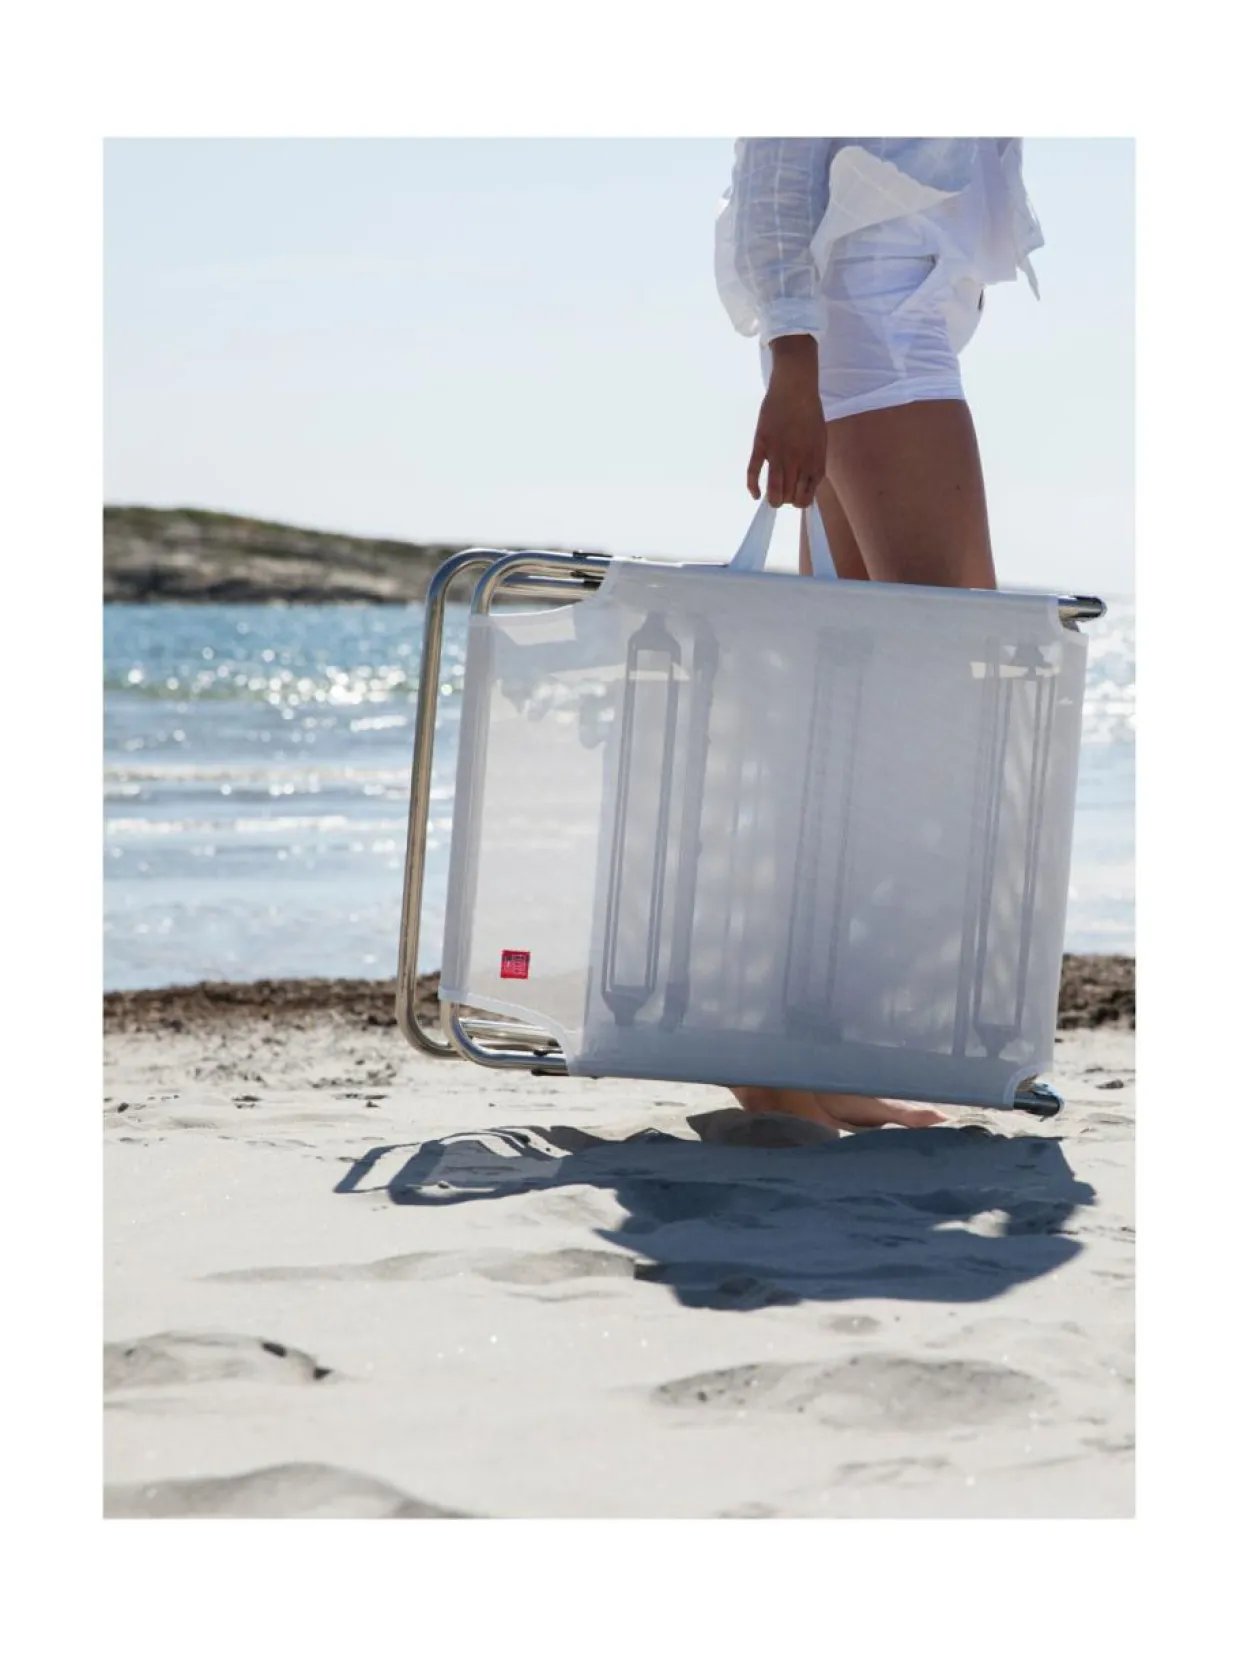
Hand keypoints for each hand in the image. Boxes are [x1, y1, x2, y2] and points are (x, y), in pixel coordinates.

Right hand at [746, 336, 826, 508]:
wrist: (795, 388)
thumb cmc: (809, 413)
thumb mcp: (820, 441)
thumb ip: (813, 464)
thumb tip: (806, 486)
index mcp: (814, 461)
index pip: (805, 498)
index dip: (798, 502)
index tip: (795, 496)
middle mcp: (797, 461)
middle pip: (788, 497)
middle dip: (785, 500)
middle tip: (782, 492)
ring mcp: (778, 454)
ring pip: (774, 490)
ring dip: (772, 499)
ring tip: (770, 496)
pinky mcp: (762, 445)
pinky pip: (754, 472)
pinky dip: (752, 487)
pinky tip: (755, 494)